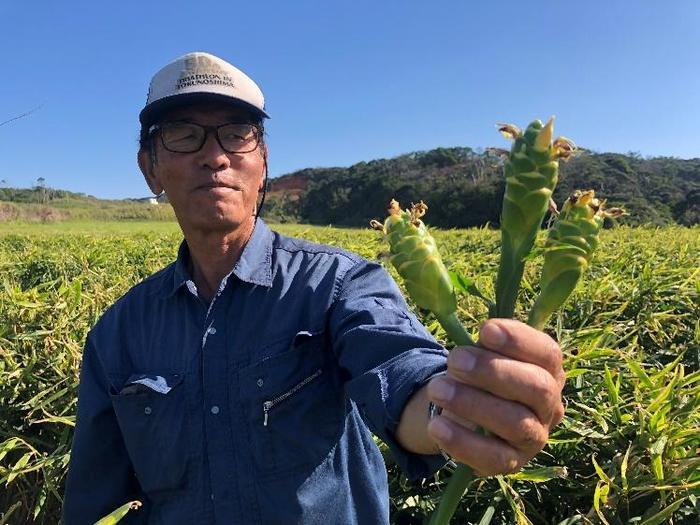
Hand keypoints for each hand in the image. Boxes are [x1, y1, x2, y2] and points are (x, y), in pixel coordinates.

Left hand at [426, 319, 564, 475]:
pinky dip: (462, 441)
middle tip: (455, 360)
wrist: (464, 414)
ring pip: (516, 423)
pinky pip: (493, 457)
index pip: (548, 353)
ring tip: (436, 389)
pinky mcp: (512, 462)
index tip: (485, 330)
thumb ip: (486, 346)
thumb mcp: (483, 355)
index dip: (519, 341)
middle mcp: (550, 405)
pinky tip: (437, 425)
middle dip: (493, 371)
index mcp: (548, 370)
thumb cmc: (478, 375)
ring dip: (473, 404)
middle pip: (537, 388)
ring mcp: (535, 437)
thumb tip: (486, 334)